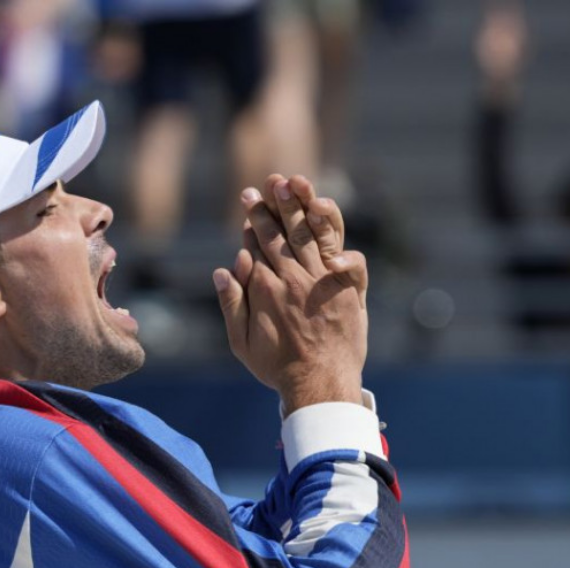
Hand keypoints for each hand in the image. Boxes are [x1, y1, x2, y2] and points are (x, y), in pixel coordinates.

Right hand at [213, 176, 368, 414]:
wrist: (319, 384)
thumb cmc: (277, 367)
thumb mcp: (241, 342)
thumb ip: (231, 304)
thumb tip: (223, 269)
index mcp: (264, 288)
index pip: (257, 244)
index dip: (253, 220)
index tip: (250, 199)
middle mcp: (293, 278)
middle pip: (281, 232)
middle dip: (273, 205)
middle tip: (268, 183)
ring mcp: (322, 280)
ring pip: (310, 234)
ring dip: (301, 206)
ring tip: (295, 182)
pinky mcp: (347, 287)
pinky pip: (345, 253)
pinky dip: (336, 234)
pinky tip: (327, 212)